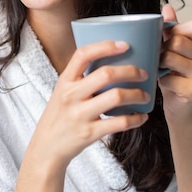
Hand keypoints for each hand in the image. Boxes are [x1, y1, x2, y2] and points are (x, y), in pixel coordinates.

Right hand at [29, 40, 149, 168]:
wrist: (46, 147)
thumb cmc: (59, 115)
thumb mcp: (62, 91)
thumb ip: (81, 78)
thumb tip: (112, 61)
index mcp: (65, 81)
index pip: (83, 54)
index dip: (105, 46)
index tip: (125, 45)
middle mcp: (71, 95)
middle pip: (106, 74)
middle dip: (131, 72)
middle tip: (143, 74)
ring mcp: (80, 115)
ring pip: (116, 97)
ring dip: (137, 94)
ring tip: (145, 95)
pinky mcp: (89, 133)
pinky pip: (119, 123)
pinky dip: (136, 119)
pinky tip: (142, 117)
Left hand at [159, 5, 191, 121]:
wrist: (179, 103)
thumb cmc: (173, 71)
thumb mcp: (171, 46)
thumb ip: (170, 27)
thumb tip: (167, 7)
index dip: (175, 30)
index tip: (167, 38)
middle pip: (178, 41)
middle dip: (162, 48)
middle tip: (158, 56)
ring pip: (170, 58)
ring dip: (158, 63)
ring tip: (159, 68)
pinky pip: (167, 78)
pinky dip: (160, 80)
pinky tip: (164, 82)